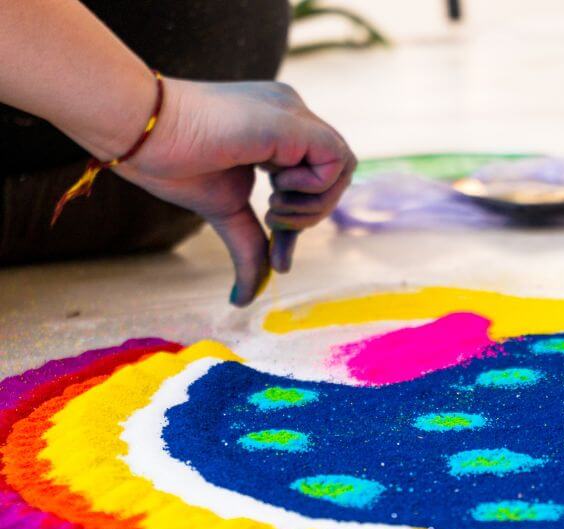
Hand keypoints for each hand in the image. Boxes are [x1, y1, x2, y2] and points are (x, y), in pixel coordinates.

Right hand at [116, 77, 355, 305]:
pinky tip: (274, 189)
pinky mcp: (291, 120)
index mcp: (276, 132)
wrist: (141, 132)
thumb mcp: (225, 211)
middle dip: (311, 218)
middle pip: (334, 176)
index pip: (311, 183)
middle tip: (274, 225)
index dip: (301, 228)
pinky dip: (314, 189)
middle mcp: (290, 115)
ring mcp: (292, 114)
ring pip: (343, 166)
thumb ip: (249, 246)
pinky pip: (336, 159)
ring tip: (271, 208)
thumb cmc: (171, 162)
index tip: (280, 261)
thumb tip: (244, 299)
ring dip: (313, 204)